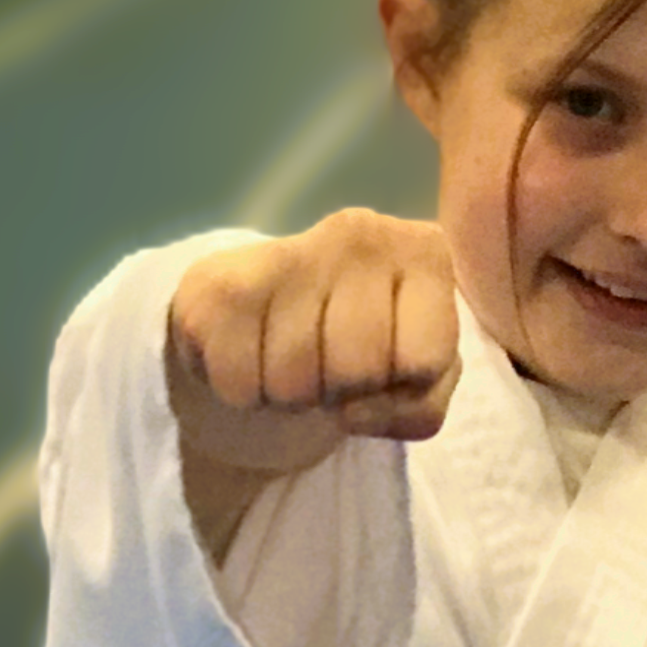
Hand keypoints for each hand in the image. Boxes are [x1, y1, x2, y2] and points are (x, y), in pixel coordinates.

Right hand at [167, 209, 460, 474]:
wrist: (268, 308)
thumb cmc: (364, 346)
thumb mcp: (417, 383)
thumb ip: (419, 409)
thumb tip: (353, 412)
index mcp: (424, 254)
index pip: (424, 363)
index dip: (401, 390)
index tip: (387, 368)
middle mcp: (362, 233)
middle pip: (358, 372)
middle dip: (341, 394)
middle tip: (329, 368)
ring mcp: (290, 249)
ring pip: (295, 384)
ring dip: (290, 397)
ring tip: (290, 361)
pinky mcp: (222, 279)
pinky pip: (239, 384)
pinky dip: (243, 393)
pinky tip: (250, 356)